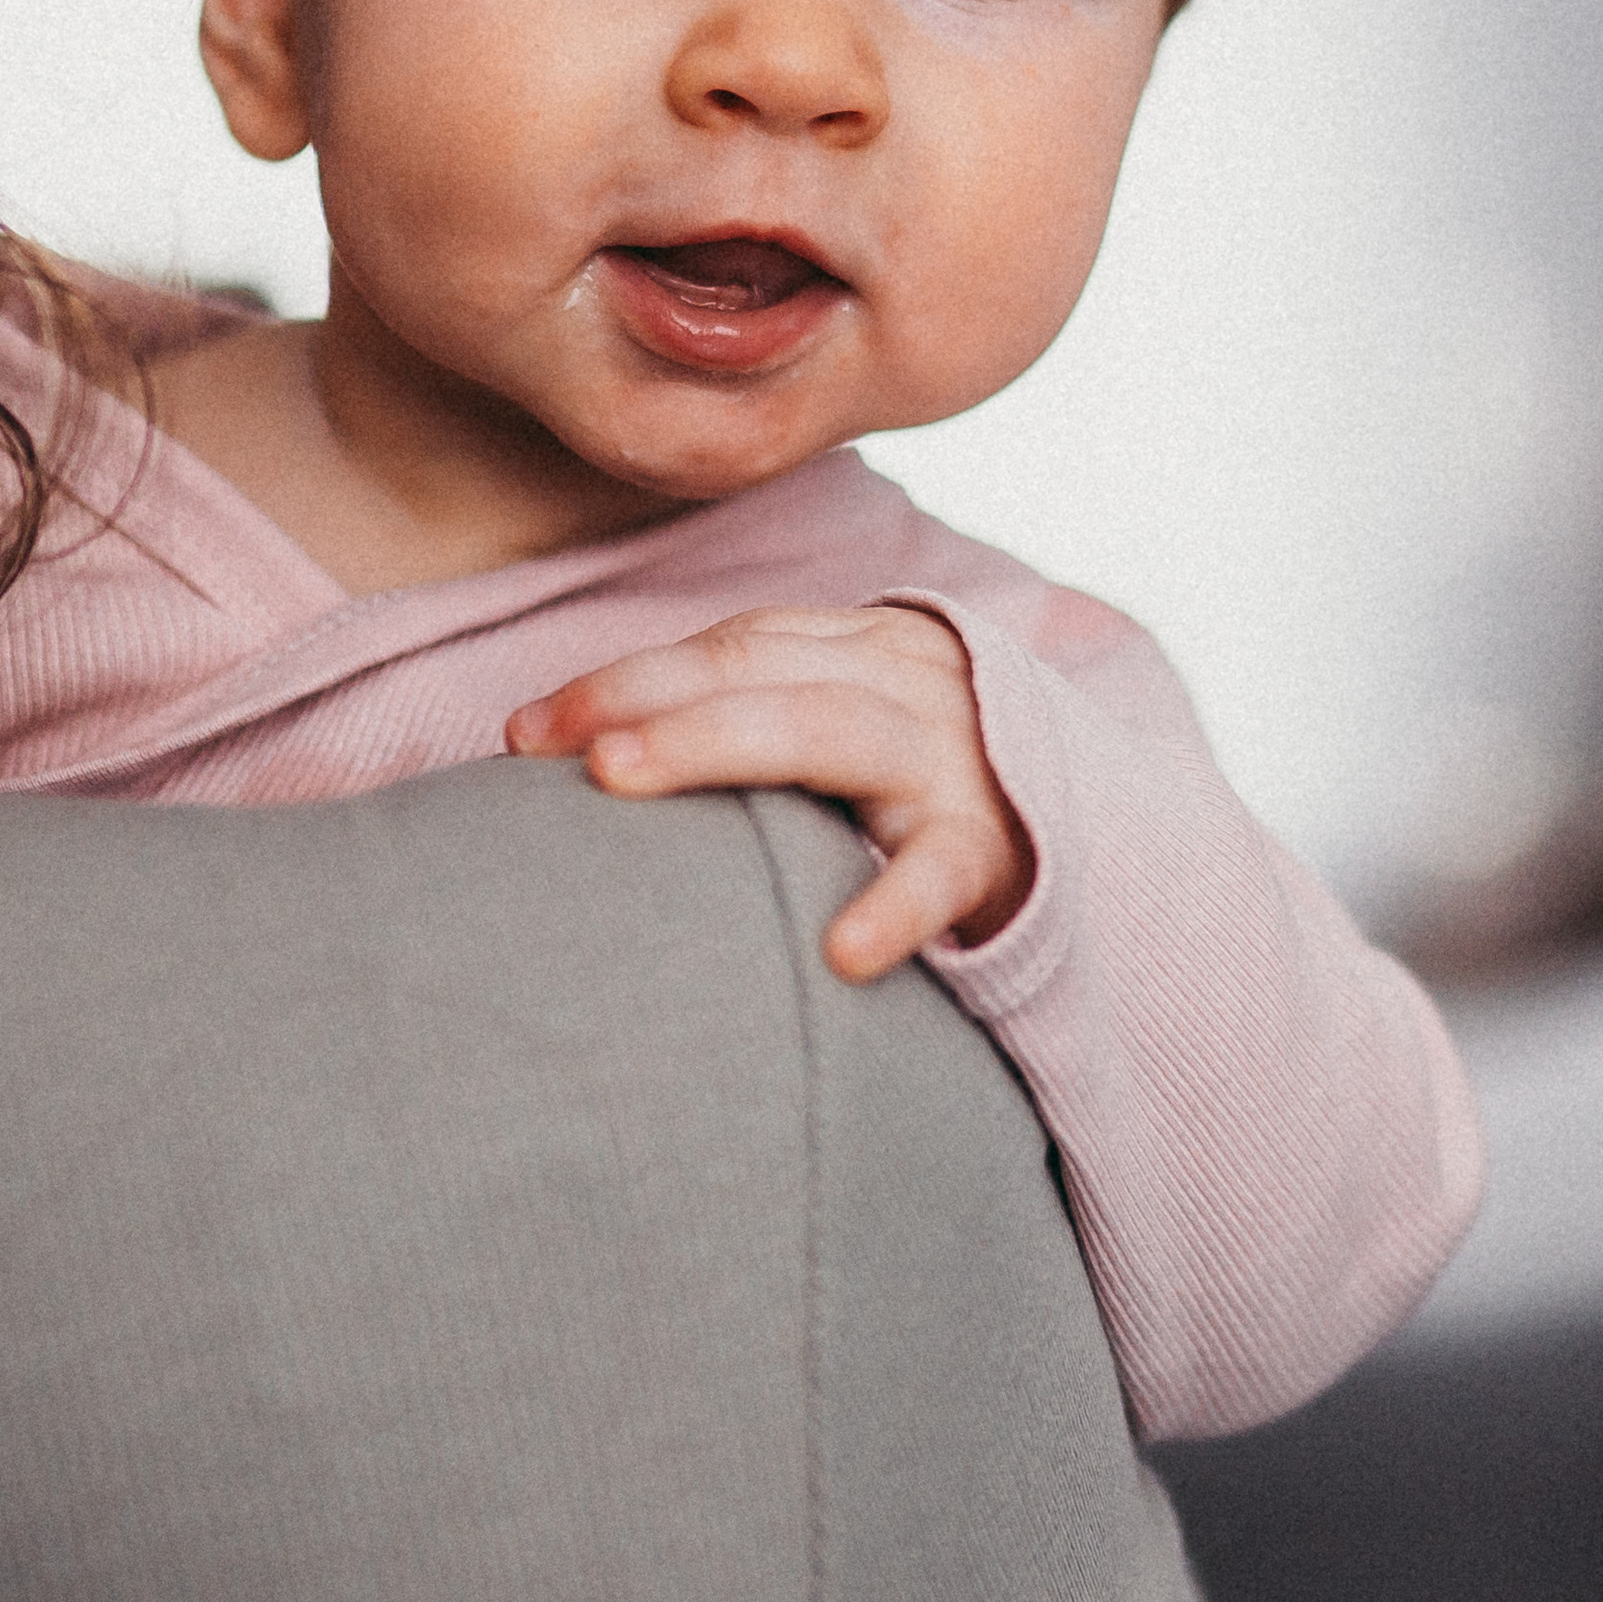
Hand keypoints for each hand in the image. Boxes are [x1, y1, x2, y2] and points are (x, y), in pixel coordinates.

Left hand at [503, 605, 1035, 982]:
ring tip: (617, 776)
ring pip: (826, 730)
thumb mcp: (842, 729)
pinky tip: (844, 952)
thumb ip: (747, 725)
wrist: (1082, 830)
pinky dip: (894, 905)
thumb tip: (571, 762)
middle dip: (643, 698)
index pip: (726, 649)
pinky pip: (941, 871)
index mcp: (856, 649)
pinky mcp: (999, 848)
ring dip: (712, 746)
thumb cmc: (916, 791)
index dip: (621, 680)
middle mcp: (902, 682)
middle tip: (550, 747)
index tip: (520, 735)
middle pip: (754, 673)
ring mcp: (952, 758)